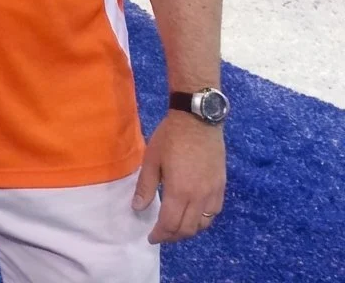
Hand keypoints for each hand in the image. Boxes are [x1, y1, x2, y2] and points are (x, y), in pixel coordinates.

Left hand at [132, 112, 225, 243]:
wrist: (198, 120)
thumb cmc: (170, 137)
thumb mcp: (152, 159)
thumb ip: (146, 186)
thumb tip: (138, 208)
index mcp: (180, 191)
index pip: (170, 224)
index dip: (160, 234)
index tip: (151, 237)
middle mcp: (199, 197)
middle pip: (187, 228)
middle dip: (173, 236)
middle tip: (161, 234)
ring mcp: (213, 192)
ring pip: (203, 224)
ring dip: (189, 230)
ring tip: (176, 227)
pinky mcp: (221, 186)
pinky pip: (214, 212)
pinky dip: (203, 220)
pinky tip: (194, 215)